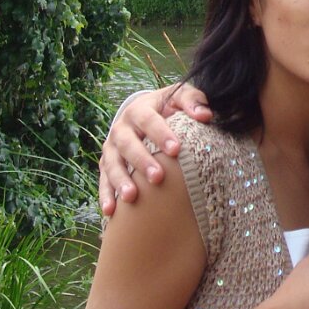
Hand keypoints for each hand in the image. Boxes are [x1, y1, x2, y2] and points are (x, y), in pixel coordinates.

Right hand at [98, 83, 211, 215]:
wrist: (144, 112)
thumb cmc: (168, 107)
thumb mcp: (180, 97)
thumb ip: (193, 101)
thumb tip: (205, 115)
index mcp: (139, 109)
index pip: (149, 120)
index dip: (161, 134)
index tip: (176, 150)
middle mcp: (121, 128)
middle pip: (128, 144)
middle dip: (142, 161)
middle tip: (158, 177)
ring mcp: (111, 148)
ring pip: (112, 164)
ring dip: (120, 180)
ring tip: (132, 197)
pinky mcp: (106, 164)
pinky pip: (103, 180)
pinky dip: (106, 195)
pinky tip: (111, 211)